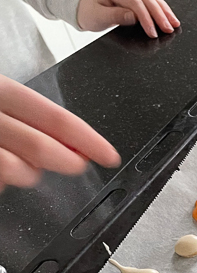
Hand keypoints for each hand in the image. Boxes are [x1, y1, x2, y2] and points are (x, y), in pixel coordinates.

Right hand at [0, 75, 120, 192]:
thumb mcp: (3, 99)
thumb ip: (33, 118)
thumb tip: (74, 146)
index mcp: (2, 90)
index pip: (55, 117)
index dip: (89, 139)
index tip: (110, 155)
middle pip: (40, 147)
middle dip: (68, 163)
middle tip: (76, 165)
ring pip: (17, 169)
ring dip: (30, 174)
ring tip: (24, 165)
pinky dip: (4, 182)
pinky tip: (2, 174)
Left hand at [77, 0, 180, 38]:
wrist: (84, 7)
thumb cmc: (89, 12)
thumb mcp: (98, 17)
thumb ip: (116, 16)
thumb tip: (134, 17)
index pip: (135, 3)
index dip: (146, 18)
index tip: (152, 32)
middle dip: (160, 15)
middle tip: (169, 29)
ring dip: (165, 11)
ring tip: (174, 24)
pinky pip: (152, 0)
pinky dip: (162, 9)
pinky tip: (170, 17)